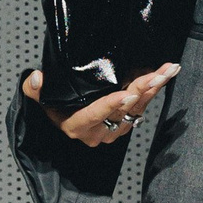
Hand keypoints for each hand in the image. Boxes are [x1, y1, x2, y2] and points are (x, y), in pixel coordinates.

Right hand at [23, 63, 178, 147]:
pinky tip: (164, 75)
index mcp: (76, 125)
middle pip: (123, 109)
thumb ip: (34, 89)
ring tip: (167, 71)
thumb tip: (36, 78)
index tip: (128, 92)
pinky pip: (143, 107)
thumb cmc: (56, 106)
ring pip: (137, 108)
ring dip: (154, 88)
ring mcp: (114, 129)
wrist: (68, 118)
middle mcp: (98, 132)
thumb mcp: (41, 98)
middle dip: (142, 90)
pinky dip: (154, 90)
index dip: (112, 103)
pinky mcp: (126, 124)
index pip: (96, 113)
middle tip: (157, 75)